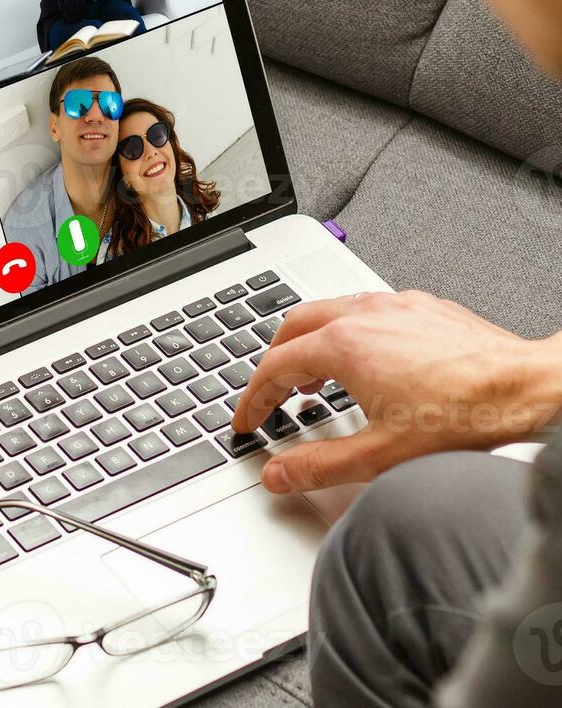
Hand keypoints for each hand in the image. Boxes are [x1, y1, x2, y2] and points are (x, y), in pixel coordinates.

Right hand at [232, 291, 561, 494]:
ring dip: (310, 344)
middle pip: (292, 327)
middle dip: (273, 362)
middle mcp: (364, 315)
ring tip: (312, 379)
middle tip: (270, 394)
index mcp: (344, 345)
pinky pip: (367, 310)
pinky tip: (365, 362)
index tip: (249, 420)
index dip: (253, 398)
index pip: (274, 367)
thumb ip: (318, 465)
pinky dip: (347, 334)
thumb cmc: (466, 415)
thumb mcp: (379, 455)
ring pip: (329, 312)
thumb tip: (278, 474)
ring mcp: (395, 306)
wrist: (530, 388)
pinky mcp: (423, 308)